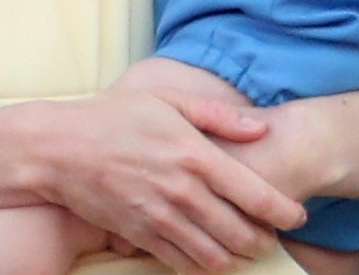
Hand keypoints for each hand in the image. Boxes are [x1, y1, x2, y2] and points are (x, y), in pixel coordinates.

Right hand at [39, 88, 305, 274]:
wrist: (60, 149)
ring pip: (216, 256)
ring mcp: (161, 218)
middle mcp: (182, 191)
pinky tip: (208, 254)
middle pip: (241, 233)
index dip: (283, 211)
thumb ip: (218, 115)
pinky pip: (183, 264)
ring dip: (236, 257)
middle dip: (263, 239)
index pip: (254, 194)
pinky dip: (203, 265)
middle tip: (270, 234)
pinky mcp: (141, 236)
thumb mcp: (168, 100)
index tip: (297, 216)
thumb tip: (260, 127)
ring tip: (243, 247)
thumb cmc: (115, 117)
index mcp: (194, 154)